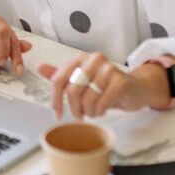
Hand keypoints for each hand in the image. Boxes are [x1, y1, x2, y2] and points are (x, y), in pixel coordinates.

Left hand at [37, 51, 163, 119]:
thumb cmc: (105, 86)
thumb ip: (60, 75)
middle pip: (72, 91)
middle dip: (74, 109)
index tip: (57, 114)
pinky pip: (102, 104)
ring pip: (87, 100)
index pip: (58, 79)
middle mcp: (94, 59)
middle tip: (79, 116)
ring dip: (89, 112)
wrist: (135, 88)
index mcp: (81, 58)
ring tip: (93, 112)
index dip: (55, 99)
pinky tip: (103, 110)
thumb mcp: (81, 80)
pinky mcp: (121, 81)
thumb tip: (38, 66)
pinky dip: (100, 112)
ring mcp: (109, 69)